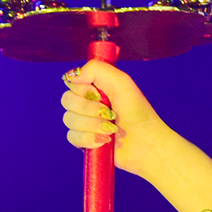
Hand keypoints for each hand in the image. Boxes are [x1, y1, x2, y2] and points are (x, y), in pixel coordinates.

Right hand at [61, 60, 177, 178]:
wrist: (145, 142)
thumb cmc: (137, 111)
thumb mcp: (121, 81)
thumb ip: (95, 69)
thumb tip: (70, 75)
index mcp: (96, 87)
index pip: (71, 82)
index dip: (84, 89)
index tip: (101, 94)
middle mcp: (88, 103)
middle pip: (66, 100)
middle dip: (89, 108)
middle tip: (110, 113)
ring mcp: (85, 122)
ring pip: (68, 119)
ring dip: (93, 124)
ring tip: (111, 128)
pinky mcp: (84, 140)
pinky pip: (72, 137)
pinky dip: (90, 138)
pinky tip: (105, 140)